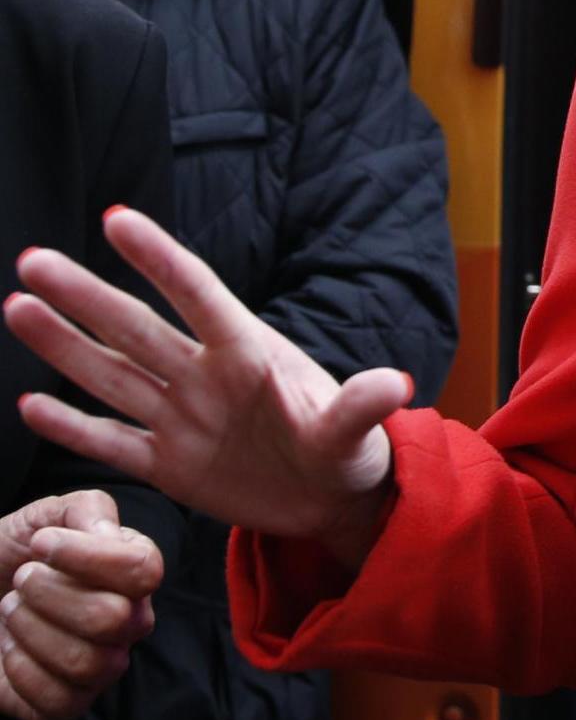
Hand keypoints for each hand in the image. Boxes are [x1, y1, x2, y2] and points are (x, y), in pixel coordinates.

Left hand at [0, 491, 161, 719]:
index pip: (144, 570)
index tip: (41, 544)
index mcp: (133, 574)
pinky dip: (22, 670)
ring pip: (88, 662)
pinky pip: (61, 701)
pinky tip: (8, 647)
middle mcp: (130, 622)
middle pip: (114, 619)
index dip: (90, 557)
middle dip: (52, 595)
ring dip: (33, 630)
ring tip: (10, 609)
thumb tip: (108, 534)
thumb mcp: (44, 518)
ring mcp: (103, 666)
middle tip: (22, 578)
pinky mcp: (68, 703)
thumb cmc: (12, 557)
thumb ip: (85, 509)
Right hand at [5, 208, 408, 567]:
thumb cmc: (349, 452)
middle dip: (85, 295)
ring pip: (111, 375)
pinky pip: (112, 443)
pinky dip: (73, 428)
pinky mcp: (169, 466)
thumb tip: (393, 385)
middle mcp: (205, 378)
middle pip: (136, 329)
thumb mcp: (356, 433)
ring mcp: (182, 420)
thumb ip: (360, 408)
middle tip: (33, 260)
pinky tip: (30, 403)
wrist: (332, 501)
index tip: (117, 218)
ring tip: (17, 307)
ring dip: (64, 345)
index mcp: (250, 355)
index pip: (198, 295)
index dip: (160, 259)